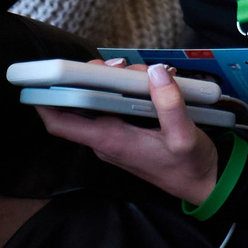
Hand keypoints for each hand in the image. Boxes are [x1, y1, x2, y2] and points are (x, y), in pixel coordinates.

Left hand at [33, 62, 222, 203]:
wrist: (204, 184)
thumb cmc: (190, 165)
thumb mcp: (185, 136)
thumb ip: (169, 105)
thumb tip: (155, 72)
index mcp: (110, 140)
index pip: (61, 123)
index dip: (45, 100)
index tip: (43, 76)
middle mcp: (105, 139)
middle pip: (79, 104)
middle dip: (90, 78)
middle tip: (118, 63)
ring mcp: (114, 136)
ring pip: (97, 103)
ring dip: (110, 82)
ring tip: (138, 70)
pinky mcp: (126, 133)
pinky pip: (112, 107)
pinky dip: (122, 90)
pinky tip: (143, 81)